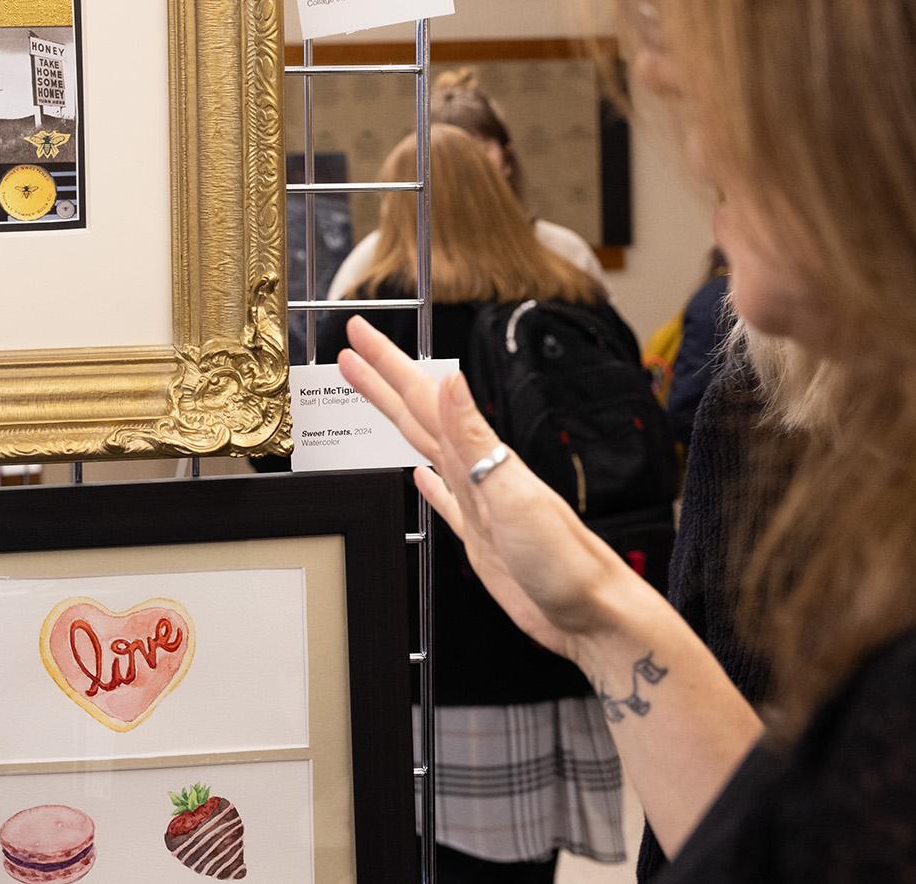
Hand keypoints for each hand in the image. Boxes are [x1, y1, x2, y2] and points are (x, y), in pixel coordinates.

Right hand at [336, 317, 633, 664]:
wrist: (593, 615)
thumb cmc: (565, 562)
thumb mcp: (513, 494)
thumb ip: (475, 437)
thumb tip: (450, 380)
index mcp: (480, 458)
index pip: (422, 399)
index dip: (387, 365)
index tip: (360, 333)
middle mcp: (476, 473)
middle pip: (417, 414)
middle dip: (383, 379)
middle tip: (353, 348)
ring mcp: (477, 504)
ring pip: (424, 448)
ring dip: (396, 418)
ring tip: (373, 394)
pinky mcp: (480, 538)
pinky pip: (443, 501)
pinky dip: (427, 484)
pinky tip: (420, 476)